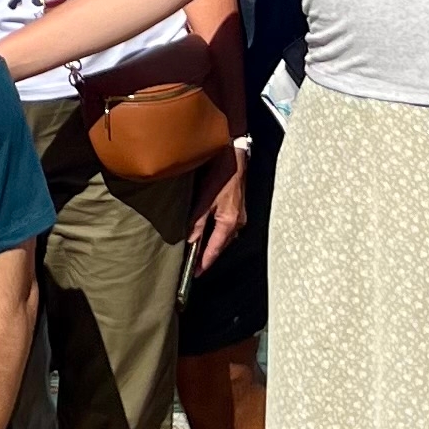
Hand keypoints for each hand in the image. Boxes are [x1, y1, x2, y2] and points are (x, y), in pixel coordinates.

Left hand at [187, 145, 247, 273]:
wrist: (235, 154)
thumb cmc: (221, 174)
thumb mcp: (205, 198)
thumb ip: (197, 221)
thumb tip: (190, 242)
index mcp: (229, 222)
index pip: (215, 249)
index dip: (204, 263)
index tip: (195, 274)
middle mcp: (237, 222)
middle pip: (221, 245)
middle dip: (208, 256)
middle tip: (193, 266)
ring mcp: (238, 214)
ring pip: (223, 236)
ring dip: (212, 244)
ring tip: (198, 251)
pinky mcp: (236, 207)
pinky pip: (225, 226)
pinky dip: (216, 232)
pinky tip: (207, 231)